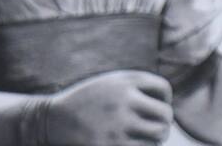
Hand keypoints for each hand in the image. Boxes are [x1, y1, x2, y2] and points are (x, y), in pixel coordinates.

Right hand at [45, 70, 172, 145]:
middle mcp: (124, 101)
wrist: (53, 119)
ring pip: (157, 135)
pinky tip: (135, 143)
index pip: (164, 89)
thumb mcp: (112, 82)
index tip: (157, 106)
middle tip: (157, 127)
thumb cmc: (88, 100)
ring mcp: (117, 125)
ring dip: (156, 138)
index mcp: (126, 82)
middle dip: (164, 122)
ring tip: (148, 138)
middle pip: (165, 114)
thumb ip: (138, 85)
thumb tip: (168, 102)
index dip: (165, 99)